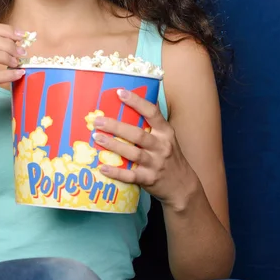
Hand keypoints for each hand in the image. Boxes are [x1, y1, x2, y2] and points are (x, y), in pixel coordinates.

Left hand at [93, 89, 199, 209]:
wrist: (182, 186)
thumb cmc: (169, 156)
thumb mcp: (167, 137)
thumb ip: (153, 122)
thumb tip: (138, 98)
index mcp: (165, 132)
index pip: (152, 113)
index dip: (136, 102)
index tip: (120, 93)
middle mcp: (162, 146)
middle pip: (138, 134)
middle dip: (116, 126)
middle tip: (98, 121)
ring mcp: (156, 164)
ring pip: (133, 154)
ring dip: (113, 145)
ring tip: (97, 138)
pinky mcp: (149, 179)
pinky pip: (130, 175)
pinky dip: (116, 172)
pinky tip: (102, 167)